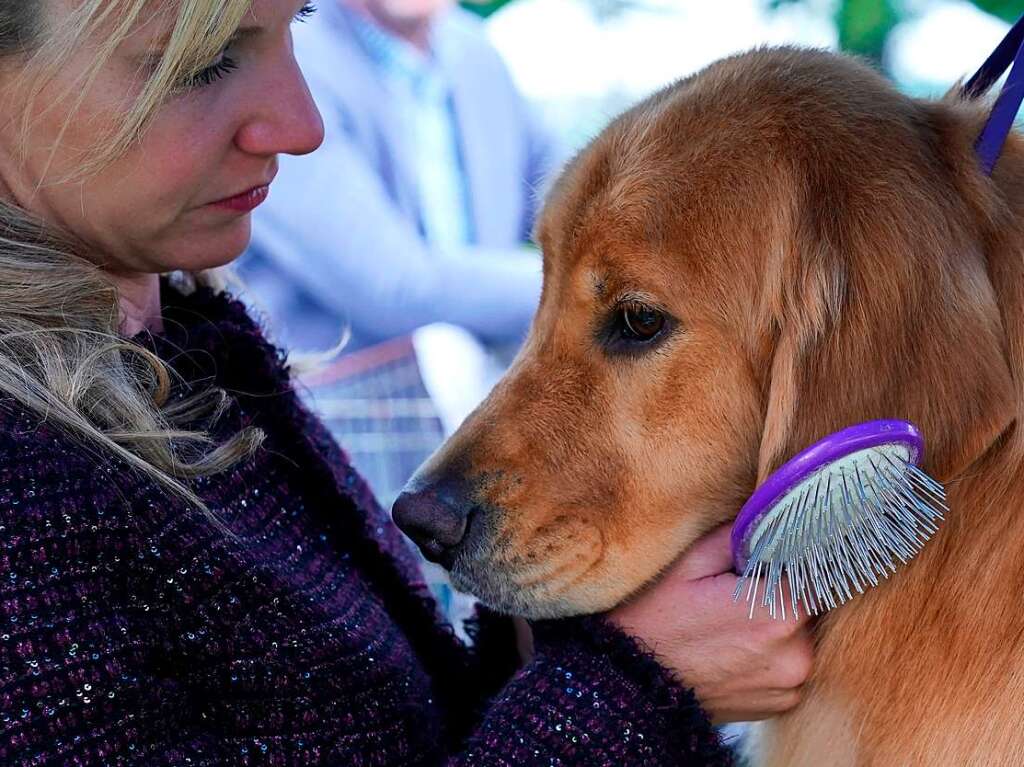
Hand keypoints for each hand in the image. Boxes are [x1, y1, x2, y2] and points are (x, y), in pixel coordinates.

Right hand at [608, 525, 813, 723]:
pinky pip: (787, 664)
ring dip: (775, 624)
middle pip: (804, 603)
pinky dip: (769, 653)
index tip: (755, 560)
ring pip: (798, 634)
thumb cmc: (651, 620)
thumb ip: (735, 537)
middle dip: (776, 592)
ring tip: (728, 622)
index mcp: (779, 612)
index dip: (782, 559)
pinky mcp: (779, 704)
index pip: (808, 570)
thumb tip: (763, 520)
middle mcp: (796, 654)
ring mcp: (790, 685)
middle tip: (732, 592)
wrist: (629, 687)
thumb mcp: (687, 563)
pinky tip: (731, 647)